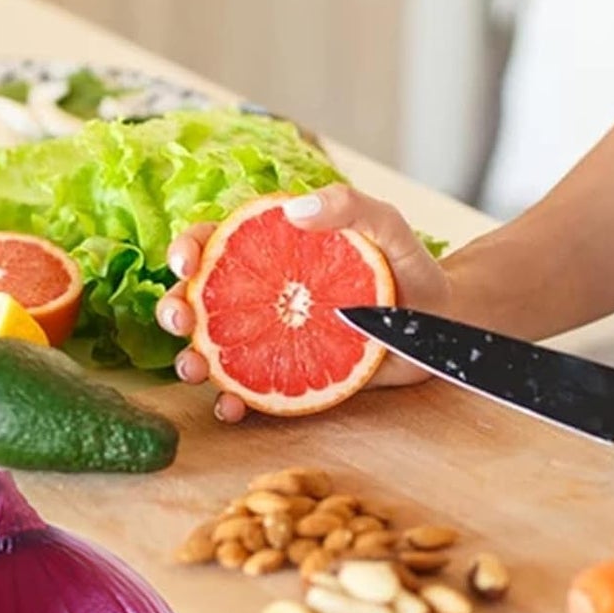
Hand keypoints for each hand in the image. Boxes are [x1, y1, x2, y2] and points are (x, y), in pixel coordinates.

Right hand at [155, 184, 454, 421]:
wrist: (441, 328)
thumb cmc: (410, 269)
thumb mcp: (386, 226)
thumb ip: (349, 206)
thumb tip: (293, 209)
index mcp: (272, 250)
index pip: (215, 242)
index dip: (187, 248)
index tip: (186, 262)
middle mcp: (262, 296)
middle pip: (198, 299)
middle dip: (173, 307)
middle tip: (181, 318)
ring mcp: (271, 340)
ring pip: (211, 350)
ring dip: (189, 360)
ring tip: (195, 368)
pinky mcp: (290, 379)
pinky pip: (249, 393)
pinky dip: (231, 402)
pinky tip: (232, 406)